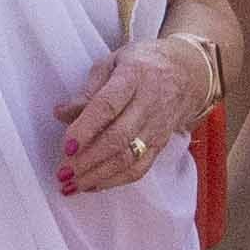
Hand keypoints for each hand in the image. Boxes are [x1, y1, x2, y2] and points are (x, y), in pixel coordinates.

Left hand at [57, 34, 212, 193]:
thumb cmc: (142, 64)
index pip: (108, 106)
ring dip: (97, 176)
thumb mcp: (113, 62)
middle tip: (62, 173)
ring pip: (128, 159)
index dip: (86, 128)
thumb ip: (88, 90)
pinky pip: (140, 168)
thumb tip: (61, 113)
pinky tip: (93, 185)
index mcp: (133, 76)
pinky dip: (115, 181)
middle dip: (87, 160)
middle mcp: (148, 104)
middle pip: (118, 138)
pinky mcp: (161, 144)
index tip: (66, 146)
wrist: (187, 72)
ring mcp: (157, 127)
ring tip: (71, 186)